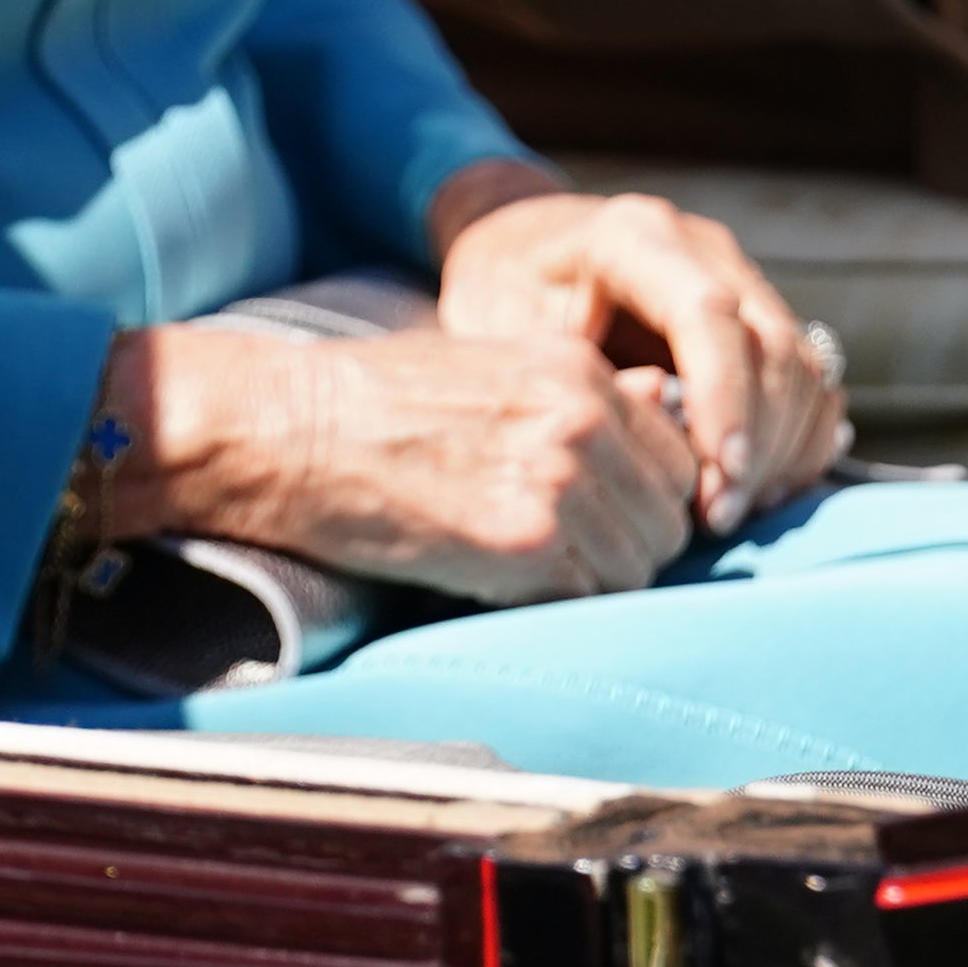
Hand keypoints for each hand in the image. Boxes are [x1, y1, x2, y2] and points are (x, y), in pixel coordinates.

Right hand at [102, 320, 700, 606]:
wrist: (291, 428)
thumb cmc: (373, 400)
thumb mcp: (490, 366)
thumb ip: (579, 394)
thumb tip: (661, 410)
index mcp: (578, 370)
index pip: (676, 460)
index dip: (643, 499)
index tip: (599, 515)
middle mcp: (582, 419)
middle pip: (667, 521)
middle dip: (626, 545)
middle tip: (558, 551)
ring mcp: (559, 480)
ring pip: (637, 568)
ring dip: (590, 579)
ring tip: (521, 563)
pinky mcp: (525, 542)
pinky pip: (587, 597)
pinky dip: (552, 601)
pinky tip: (498, 575)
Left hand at [433, 177, 850, 531]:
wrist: (516, 249)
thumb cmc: (500, 292)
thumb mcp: (506, 329)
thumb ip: (574, 376)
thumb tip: (657, 434)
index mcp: (633, 237)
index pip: (708, 312)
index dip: (724, 397)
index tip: (716, 475)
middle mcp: (702, 248)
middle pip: (772, 343)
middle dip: (757, 439)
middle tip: (717, 516)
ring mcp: (739, 279)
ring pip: (803, 366)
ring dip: (783, 447)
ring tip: (732, 511)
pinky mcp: (759, 316)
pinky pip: (810, 381)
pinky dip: (798, 438)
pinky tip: (759, 489)